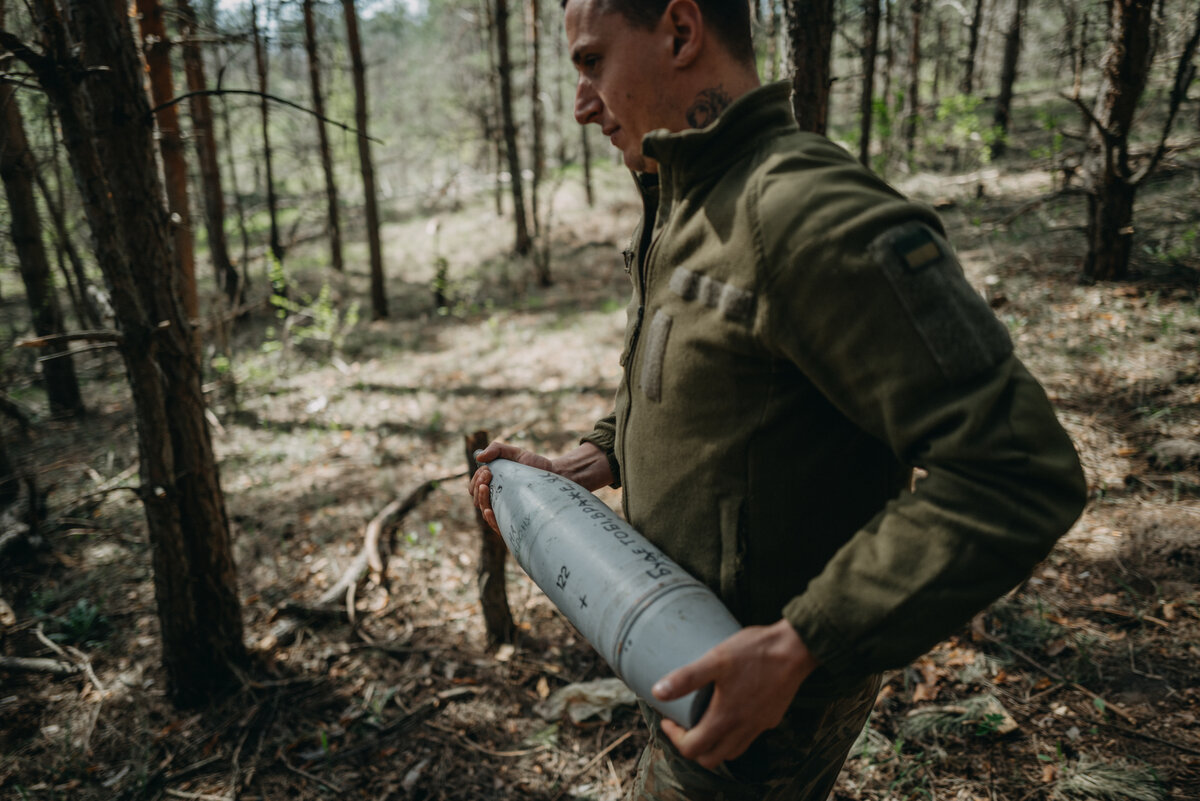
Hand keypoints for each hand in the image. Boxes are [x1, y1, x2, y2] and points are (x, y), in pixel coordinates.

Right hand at [468, 441, 554, 533]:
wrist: (553, 476)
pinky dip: (490, 519)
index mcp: (492, 486)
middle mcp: (496, 500)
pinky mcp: (514, 521)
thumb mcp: (515, 453)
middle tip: (488, 474)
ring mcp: (504, 511)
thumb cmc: (533, 465)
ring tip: (486, 488)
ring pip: (484, 512)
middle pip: (476, 500)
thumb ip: (496, 449)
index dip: (476, 479)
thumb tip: (479, 457)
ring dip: (481, 500)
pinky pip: (498, 526)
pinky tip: (489, 511)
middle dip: (478, 486)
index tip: (487, 470)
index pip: (475, 488)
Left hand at [653, 619, 818, 769]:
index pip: (692, 749)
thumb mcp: (716, 660)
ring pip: (731, 751)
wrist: (796, 648)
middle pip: (711, 758)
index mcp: (726, 719)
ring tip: (703, 720)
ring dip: (714, 744)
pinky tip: (731, 710)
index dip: (674, 738)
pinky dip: (734, 734)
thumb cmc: (755, 652)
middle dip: (692, 747)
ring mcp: (760, 726)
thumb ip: (686, 677)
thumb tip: (658, 692)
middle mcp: (744, 729)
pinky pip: (749, 737)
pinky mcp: (771, 718)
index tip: (668, 718)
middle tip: (683, 723)